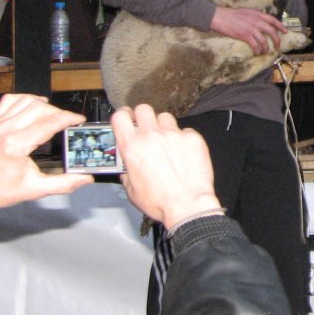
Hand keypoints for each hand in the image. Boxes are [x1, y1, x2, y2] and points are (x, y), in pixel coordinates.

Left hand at [0, 94, 93, 225]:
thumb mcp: (34, 190)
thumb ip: (63, 184)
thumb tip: (85, 179)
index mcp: (16, 144)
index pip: (50, 122)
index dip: (69, 119)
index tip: (79, 120)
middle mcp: (5, 129)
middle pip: (40, 108)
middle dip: (59, 112)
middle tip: (67, 122)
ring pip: (26, 100)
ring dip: (43, 104)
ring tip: (52, 114)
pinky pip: (9, 100)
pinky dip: (24, 99)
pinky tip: (31, 108)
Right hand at [112, 105, 221, 229]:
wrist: (187, 205)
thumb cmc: (159, 201)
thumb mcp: (131, 189)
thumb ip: (126, 170)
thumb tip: (126, 163)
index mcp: (133, 147)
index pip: (120, 117)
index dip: (122, 115)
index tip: (126, 118)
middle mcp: (152, 136)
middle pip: (144, 109)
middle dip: (143, 117)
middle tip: (146, 128)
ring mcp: (173, 134)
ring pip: (165, 117)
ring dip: (163, 126)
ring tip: (166, 142)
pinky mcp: (192, 137)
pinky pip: (184, 130)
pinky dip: (182, 138)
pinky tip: (182, 153)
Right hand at [211, 6, 286, 54]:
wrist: (221, 17)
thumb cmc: (232, 15)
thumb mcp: (247, 12)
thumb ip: (255, 16)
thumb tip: (261, 22)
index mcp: (257, 14)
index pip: (273, 20)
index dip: (280, 26)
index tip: (285, 31)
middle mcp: (256, 21)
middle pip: (271, 31)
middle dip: (276, 40)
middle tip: (277, 46)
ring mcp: (251, 28)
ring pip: (264, 40)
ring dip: (266, 48)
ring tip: (265, 51)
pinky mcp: (245, 35)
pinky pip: (255, 45)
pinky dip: (257, 50)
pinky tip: (257, 52)